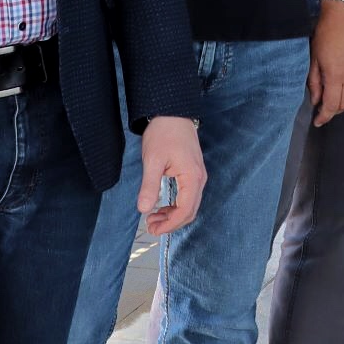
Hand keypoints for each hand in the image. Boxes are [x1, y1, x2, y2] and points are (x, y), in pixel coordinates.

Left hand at [138, 116, 204, 236]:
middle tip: (151, 226)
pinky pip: (188, 197)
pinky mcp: (193, 173)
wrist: (172, 113)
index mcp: (192, 177)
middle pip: (190, 211)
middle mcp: (199, 179)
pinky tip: (162, 207)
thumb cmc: (163, 133)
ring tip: (153, 218)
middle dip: (171, 223)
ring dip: (173, 216)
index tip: (154, 230)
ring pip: (190, 205)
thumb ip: (149, 186)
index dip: (170, 224)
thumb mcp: (152, 160)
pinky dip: (176, 206)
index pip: (185, 210)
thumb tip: (143, 209)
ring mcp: (198, 176)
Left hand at [309, 3, 343, 124]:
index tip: (318, 121)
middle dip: (334, 111)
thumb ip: (314, 82)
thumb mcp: (313, 58)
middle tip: (324, 110)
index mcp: (335, 75)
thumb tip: (316, 100)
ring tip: (335, 101)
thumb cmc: (325, 33)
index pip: (332, 105)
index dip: (324, 116)